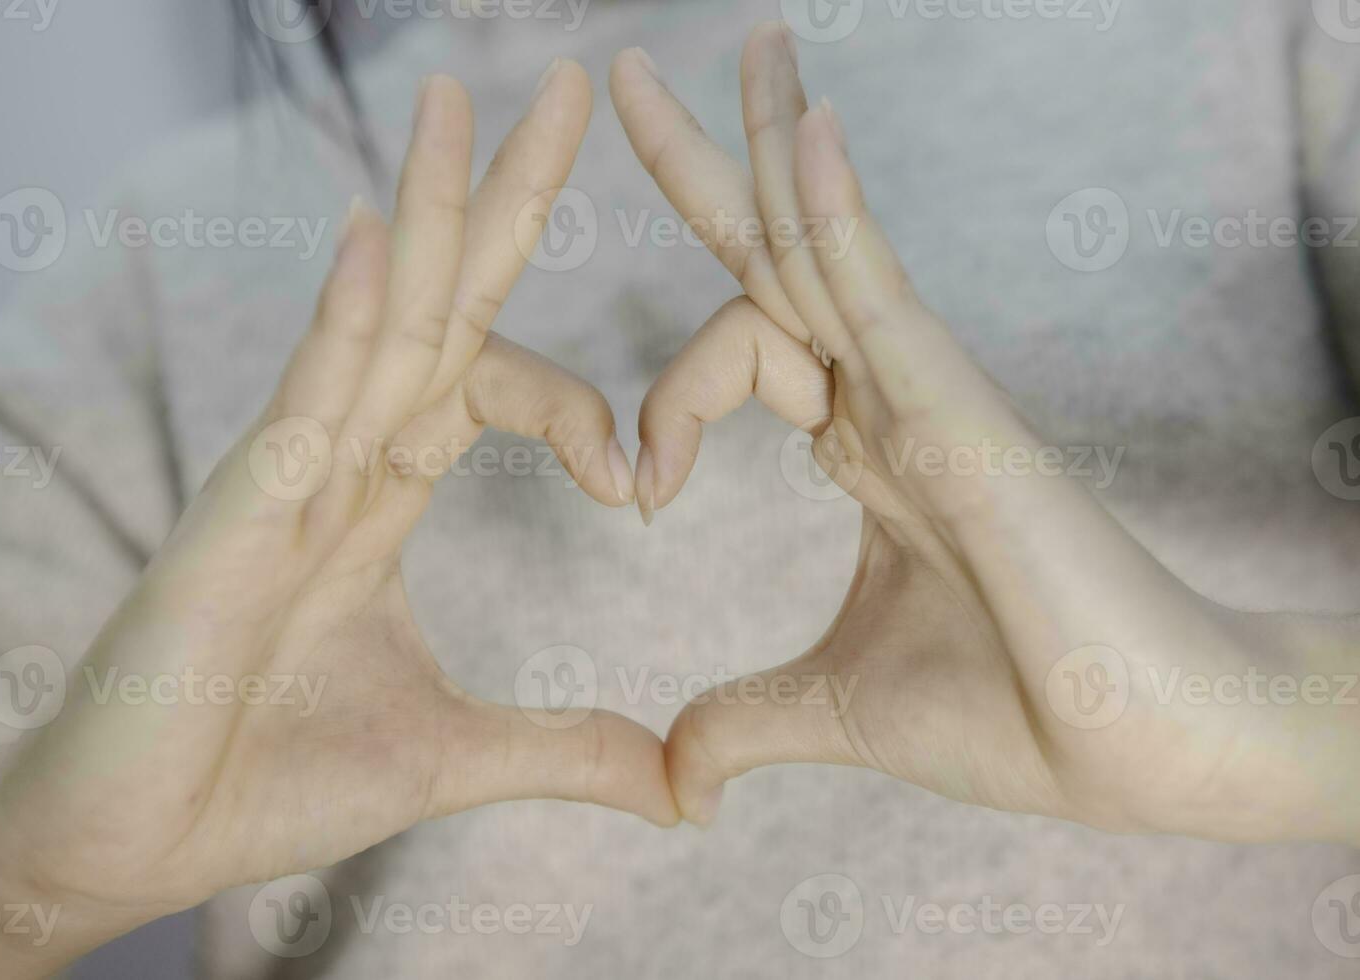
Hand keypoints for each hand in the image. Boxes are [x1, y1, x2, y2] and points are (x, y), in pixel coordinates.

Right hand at [0, 62, 674, 977]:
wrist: (140, 845)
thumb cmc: (270, 781)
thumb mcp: (454, 756)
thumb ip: (567, 750)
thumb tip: (678, 788)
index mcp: (377, 496)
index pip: (487, 385)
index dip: (574, 405)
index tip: (639, 479)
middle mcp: (332, 459)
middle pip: (438, 306)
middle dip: (502, 199)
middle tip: (565, 89)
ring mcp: (281, 474)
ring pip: (372, 320)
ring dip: (423, 209)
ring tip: (461, 101)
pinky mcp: (236, 515)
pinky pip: (305, 394)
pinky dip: (347, 314)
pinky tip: (385, 230)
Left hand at [611, 24, 1359, 841]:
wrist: (1137, 749)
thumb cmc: (1019, 714)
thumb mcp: (834, 712)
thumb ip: (744, 723)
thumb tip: (671, 782)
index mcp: (860, 447)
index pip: (736, 355)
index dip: (656, 407)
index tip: (632, 493)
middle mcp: (886, 396)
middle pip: (773, 254)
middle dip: (701, 164)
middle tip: (626, 79)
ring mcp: (923, 389)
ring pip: (823, 239)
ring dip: (768, 138)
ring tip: (732, 41)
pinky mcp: (957, 406)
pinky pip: (880, 285)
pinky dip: (835, 207)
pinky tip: (799, 124)